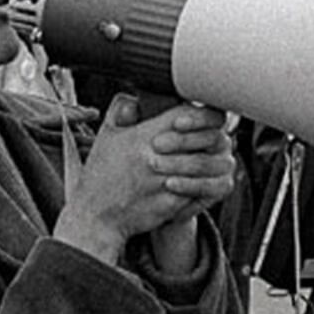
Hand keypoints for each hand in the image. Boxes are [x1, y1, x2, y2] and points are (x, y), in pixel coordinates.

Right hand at [53, 94, 234, 264]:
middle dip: (215, 137)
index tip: (208, 117)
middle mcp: (156, 157)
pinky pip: (200, 190)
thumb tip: (138, 98)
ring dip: (212, 162)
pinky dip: (203, 185)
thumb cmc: (101, 176)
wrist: (96, 215)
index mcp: (143, 137)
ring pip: (207, 166)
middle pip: (204, 139)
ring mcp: (165, 182)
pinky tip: (200, 182)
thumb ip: (121, 110)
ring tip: (210, 160)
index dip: (204, 114)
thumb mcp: (106, 135)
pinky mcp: (172, 204)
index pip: (187, 115)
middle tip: (217, 138)